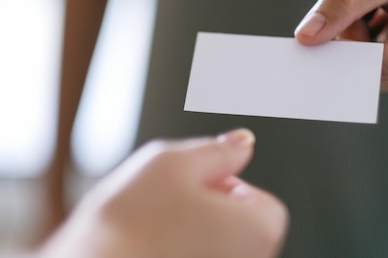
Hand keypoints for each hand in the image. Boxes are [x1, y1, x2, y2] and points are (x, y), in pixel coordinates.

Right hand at [37, 129, 288, 257]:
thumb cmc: (128, 225)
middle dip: (203, 208)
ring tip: (146, 229)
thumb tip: (243, 142)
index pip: (259, 199)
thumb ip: (215, 150)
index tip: (188, 184)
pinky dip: (169, 253)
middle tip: (163, 203)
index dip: (222, 184)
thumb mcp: (171, 163)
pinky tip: (142, 250)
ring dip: (183, 232)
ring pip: (207, 247)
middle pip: (234, 227)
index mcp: (258, 232)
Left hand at [295, 0, 387, 93]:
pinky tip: (378, 15)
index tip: (314, 37)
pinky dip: (363, 38)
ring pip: (365, 68)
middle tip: (364, 3)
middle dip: (353, 37)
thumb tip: (307, 36)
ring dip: (358, 36)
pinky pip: (370, 63)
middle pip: (370, 71)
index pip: (378, 68)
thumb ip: (342, 4)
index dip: (342, 51)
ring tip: (378, 5)